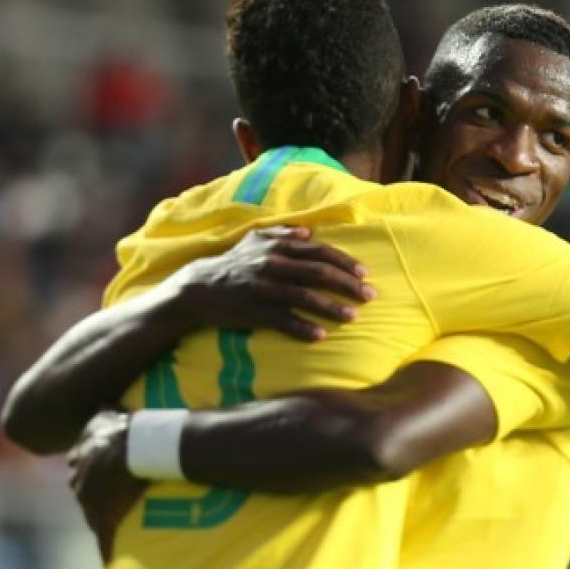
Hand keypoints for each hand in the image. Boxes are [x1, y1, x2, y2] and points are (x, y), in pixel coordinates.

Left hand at [67, 410, 149, 562]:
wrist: (138, 446)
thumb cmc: (127, 427)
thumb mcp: (109, 412)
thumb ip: (103, 411)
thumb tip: (103, 402)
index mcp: (80, 458)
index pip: (79, 466)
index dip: (89, 471)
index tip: (98, 474)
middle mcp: (80, 480)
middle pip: (82, 491)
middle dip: (92, 495)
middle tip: (108, 500)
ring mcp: (92, 500)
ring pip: (92, 515)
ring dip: (100, 521)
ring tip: (111, 530)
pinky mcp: (107, 516)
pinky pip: (105, 538)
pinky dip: (107, 550)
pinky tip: (108, 563)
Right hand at [162, 226, 373, 340]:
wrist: (200, 287)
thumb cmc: (233, 263)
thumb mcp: (254, 240)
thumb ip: (282, 232)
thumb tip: (310, 232)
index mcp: (277, 246)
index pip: (319, 252)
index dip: (345, 262)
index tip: (364, 274)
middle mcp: (273, 264)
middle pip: (319, 273)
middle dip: (348, 285)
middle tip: (369, 296)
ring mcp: (264, 288)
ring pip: (305, 297)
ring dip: (331, 308)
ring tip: (352, 317)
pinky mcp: (254, 311)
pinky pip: (283, 320)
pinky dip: (302, 328)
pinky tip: (320, 336)